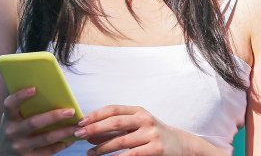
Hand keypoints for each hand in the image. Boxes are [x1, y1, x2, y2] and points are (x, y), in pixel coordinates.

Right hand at [0, 87, 79, 154]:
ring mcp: (21, 147)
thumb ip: (25, 106)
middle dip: (54, 116)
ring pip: (46, 138)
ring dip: (64, 131)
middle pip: (34, 123)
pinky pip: (49, 150)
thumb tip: (48, 90)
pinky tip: (72, 137)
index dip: (20, 96)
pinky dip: (62, 144)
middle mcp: (12, 133)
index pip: (10, 105)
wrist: (3, 153)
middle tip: (71, 111)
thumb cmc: (14, 128)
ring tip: (77, 125)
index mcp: (8, 119)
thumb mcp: (13, 117)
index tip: (34, 88)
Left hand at [74, 105, 191, 154]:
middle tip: (79, 134)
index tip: (81, 121)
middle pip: (115, 122)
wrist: (180, 145)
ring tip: (90, 153)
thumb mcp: (136, 127)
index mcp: (138, 111)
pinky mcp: (156, 148)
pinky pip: (132, 154)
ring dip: (102, 148)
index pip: (113, 109)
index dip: (96, 115)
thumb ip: (115, 130)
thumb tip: (89, 134)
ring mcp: (151, 133)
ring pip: (121, 140)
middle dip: (95, 128)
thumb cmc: (153, 135)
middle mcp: (145, 119)